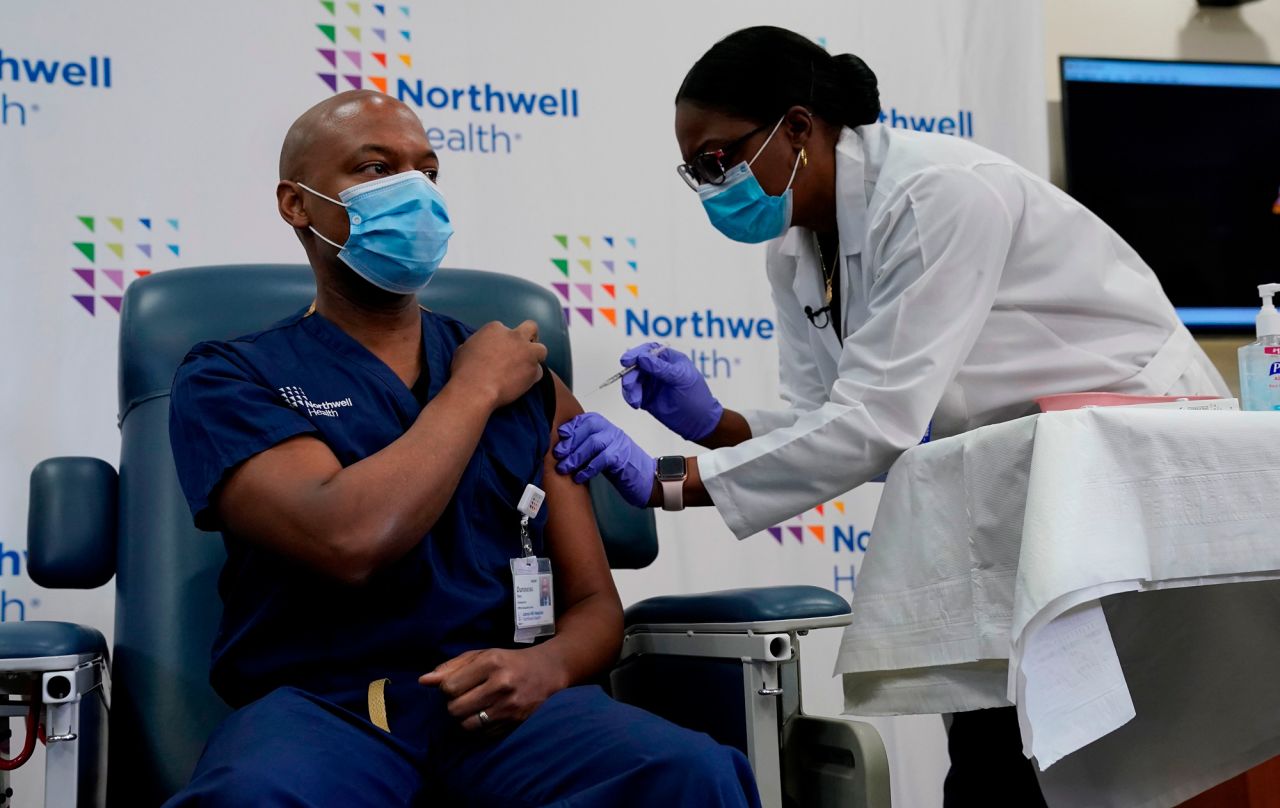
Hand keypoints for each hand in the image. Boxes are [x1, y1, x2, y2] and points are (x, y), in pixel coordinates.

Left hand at [419, 647, 565, 731]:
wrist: (548, 671)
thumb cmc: (509, 661)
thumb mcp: (482, 655)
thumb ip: (452, 667)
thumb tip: (423, 681)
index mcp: (491, 663)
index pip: (449, 687)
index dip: (447, 688)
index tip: (457, 685)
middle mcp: (501, 684)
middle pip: (455, 709)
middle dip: (455, 705)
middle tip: (466, 697)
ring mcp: (510, 706)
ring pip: (467, 725)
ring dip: (466, 718)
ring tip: (475, 707)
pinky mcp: (515, 723)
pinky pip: (482, 734)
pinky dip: (480, 727)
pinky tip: (488, 714)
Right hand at [450, 320, 547, 408]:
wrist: (475, 390)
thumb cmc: (464, 371)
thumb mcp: (462, 350)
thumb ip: (475, 345)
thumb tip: (476, 348)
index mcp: (495, 328)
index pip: (505, 329)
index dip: (504, 341)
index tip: (500, 351)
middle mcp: (514, 336)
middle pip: (531, 328)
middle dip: (530, 337)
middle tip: (524, 350)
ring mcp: (527, 352)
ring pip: (541, 349)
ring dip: (535, 357)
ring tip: (525, 368)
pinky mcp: (533, 369)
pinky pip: (539, 372)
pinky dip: (532, 377)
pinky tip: (523, 384)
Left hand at [553, 413, 655, 507]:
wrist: (648, 480)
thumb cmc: (622, 467)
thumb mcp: (602, 452)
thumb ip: (586, 446)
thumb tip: (561, 448)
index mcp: (607, 428)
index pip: (585, 419)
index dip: (570, 427)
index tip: (559, 437)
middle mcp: (613, 432)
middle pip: (588, 428)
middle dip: (570, 441)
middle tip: (557, 455)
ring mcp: (619, 443)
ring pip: (593, 442)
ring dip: (575, 456)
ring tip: (564, 468)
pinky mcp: (623, 458)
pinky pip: (602, 460)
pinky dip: (587, 469)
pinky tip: (579, 477)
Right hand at [620, 343, 722, 441]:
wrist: (698, 421)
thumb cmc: (695, 396)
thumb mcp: (680, 379)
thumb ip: (661, 368)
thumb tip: (642, 358)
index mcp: (668, 359)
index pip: (648, 350)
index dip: (636, 353)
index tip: (626, 361)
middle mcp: (657, 368)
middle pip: (636, 365)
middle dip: (630, 375)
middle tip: (629, 385)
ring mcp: (650, 383)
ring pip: (632, 380)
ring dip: (629, 389)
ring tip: (635, 401)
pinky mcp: (645, 397)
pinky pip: (632, 393)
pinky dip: (631, 397)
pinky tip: (636, 404)